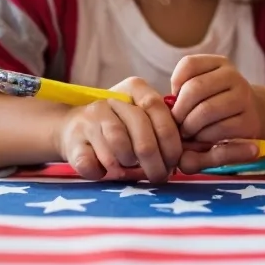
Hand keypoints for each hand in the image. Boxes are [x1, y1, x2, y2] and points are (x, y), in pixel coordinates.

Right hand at [51, 77, 181, 181]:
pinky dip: (100, 173)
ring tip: (128, 169)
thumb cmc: (121, 127)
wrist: (74, 128)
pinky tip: (103, 172)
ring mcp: (89, 118)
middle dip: (155, 162)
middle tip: (159, 176)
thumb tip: (192, 153)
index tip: (174, 161)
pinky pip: (91, 162)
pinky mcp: (72, 140)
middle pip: (141, 134)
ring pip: (118, 147)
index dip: (170, 140)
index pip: (157, 108)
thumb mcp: (144, 119)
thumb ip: (166, 130)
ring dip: (127, 165)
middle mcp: (110, 99)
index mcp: (134, 88)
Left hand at [170, 55, 261, 142]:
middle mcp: (233, 76)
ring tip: (186, 131)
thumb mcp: (203, 86)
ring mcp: (243, 98)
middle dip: (179, 109)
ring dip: (189, 126)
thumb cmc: (217, 101)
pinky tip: (201, 138)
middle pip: (195, 88)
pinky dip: (203, 137)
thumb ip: (184, 87)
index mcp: (219, 62)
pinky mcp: (248, 121)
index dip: (175, 83)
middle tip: (175, 122)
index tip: (174, 99)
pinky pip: (217, 130)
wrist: (253, 113)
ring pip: (205, 110)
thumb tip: (167, 104)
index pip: (189, 64)